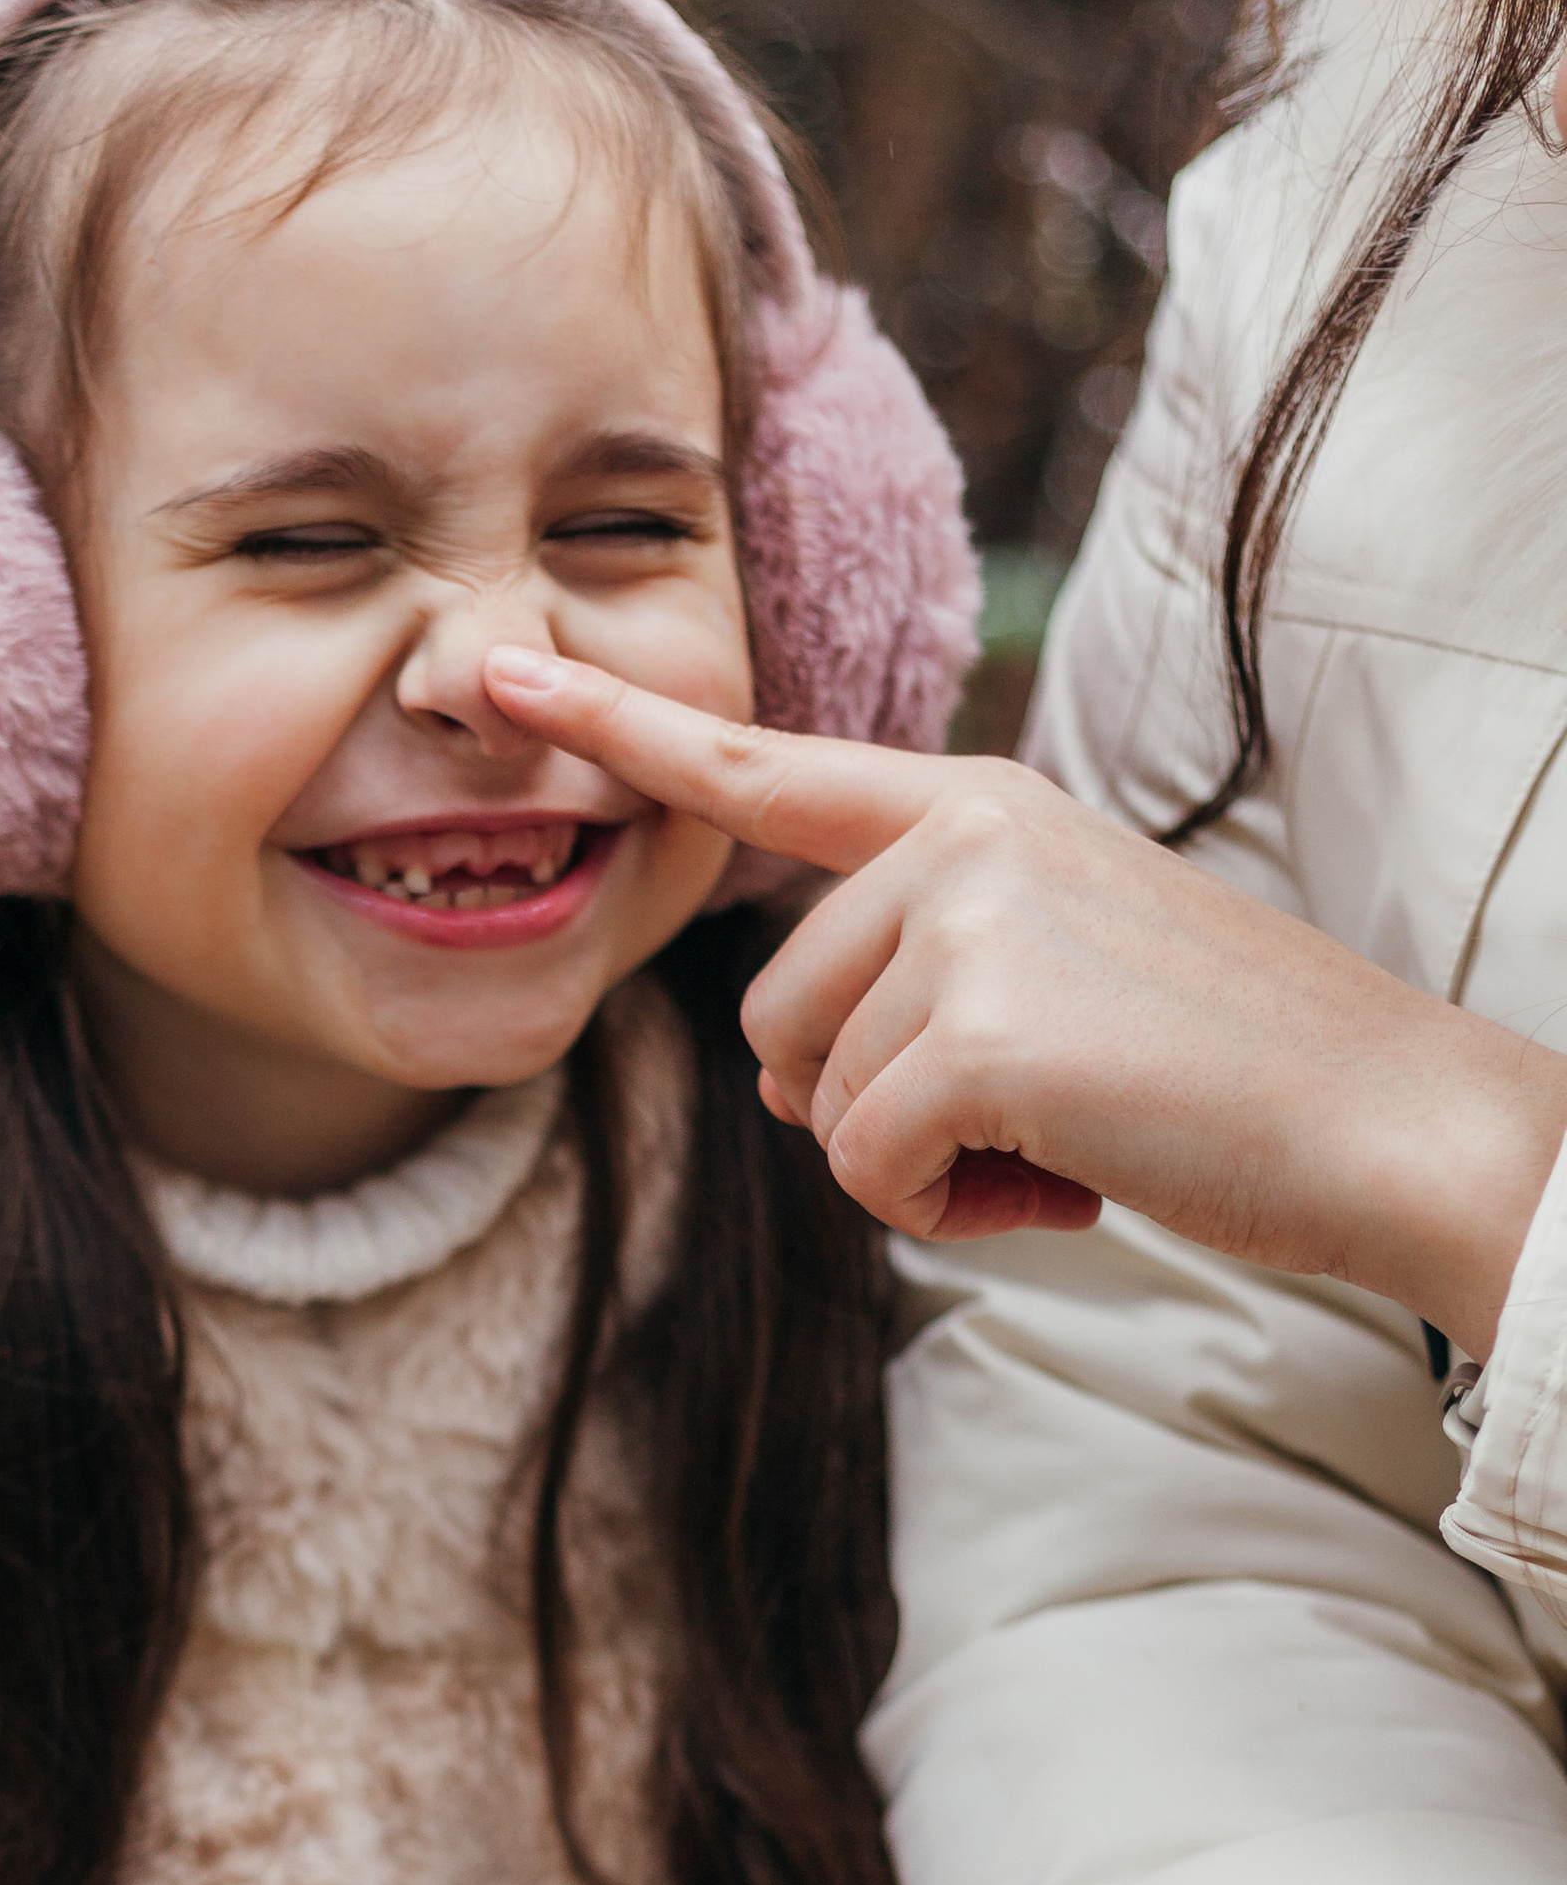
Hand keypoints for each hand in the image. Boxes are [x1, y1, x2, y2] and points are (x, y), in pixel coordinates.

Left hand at [481, 648, 1566, 1357]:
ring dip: (922, 1165)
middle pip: (775, 1019)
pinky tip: (1068, 1176)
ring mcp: (966, 920)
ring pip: (820, 1102)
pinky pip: (873, 1172)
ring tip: (1064, 1133)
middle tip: (1033, 1109)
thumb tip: (787, 1070)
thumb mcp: (1062, 961)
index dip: (620, 729)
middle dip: (874, 1106)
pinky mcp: (979, 1027)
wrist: (1386, 1120)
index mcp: (975, 807)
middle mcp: (958, 837)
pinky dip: (953, 1214)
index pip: (766, 771)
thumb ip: (922, 964)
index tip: (499, 671)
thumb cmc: (1225, 1069)